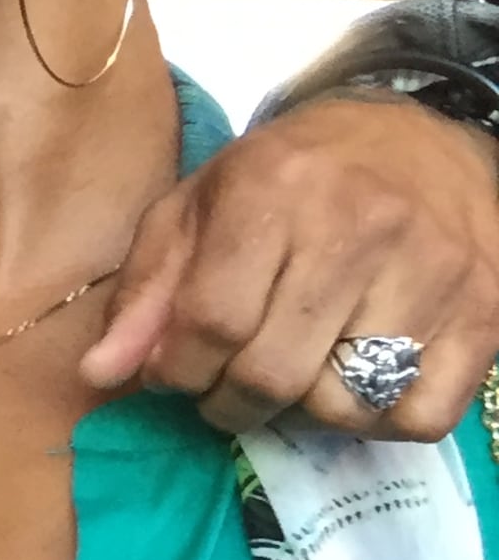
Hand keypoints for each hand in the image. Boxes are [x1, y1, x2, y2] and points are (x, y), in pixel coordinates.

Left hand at [80, 92, 498, 436]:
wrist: (418, 138)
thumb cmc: (292, 177)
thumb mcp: (199, 209)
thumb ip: (146, 290)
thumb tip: (99, 374)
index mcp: (276, 193)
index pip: (212, 322)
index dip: (178, 370)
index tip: (174, 374)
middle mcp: (360, 228)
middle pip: (273, 373)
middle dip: (230, 401)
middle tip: (226, 388)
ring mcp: (433, 272)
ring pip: (343, 403)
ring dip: (303, 412)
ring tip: (295, 374)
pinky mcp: (484, 312)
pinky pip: (420, 416)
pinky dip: (379, 421)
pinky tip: (357, 383)